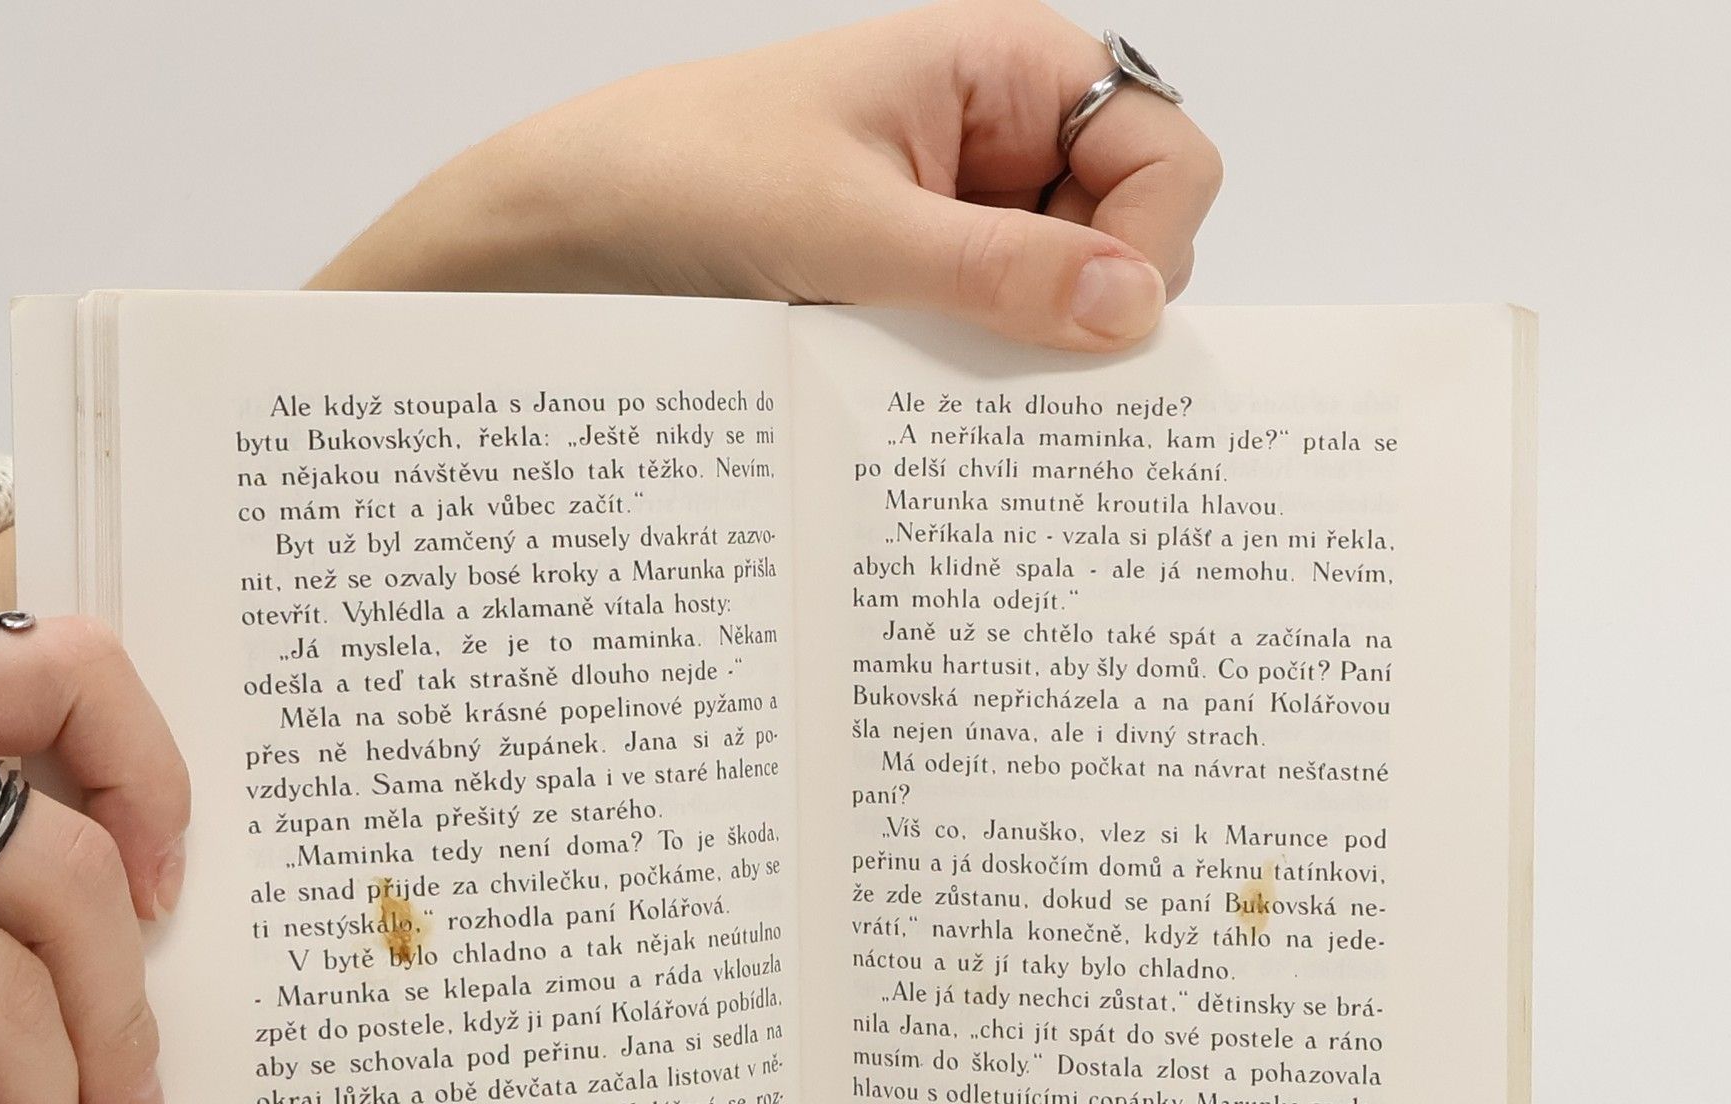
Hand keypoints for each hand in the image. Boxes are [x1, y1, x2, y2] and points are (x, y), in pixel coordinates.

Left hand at [311, 0, 1221, 352]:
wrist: (564, 227)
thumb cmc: (688, 174)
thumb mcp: (850, 225)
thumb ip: (999, 270)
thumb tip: (1134, 308)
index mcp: (1006, 72)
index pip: (1165, 154)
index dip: (1152, 244)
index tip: (1099, 326)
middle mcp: (998, 143)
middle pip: (1127, 239)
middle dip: (1090, 313)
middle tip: (1015, 374)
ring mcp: (957, 222)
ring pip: (1058, 305)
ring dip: (1025, 357)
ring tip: (945, 385)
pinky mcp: (912, 288)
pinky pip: (986, 341)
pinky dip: (974, 380)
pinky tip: (924, 404)